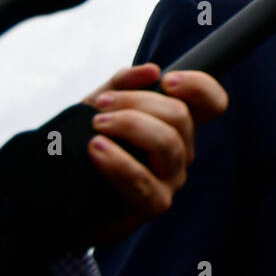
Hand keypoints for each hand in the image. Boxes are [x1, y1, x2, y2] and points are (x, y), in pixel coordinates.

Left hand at [78, 63, 227, 244]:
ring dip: (128, 125)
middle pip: (181, 115)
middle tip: (101, 105)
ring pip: (167, 143)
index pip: (212, 103)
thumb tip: (151, 71)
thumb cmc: (86, 150)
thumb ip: (121, 85)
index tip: (166, 80)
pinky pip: (143, 181)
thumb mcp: (99, 107)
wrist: (64, 198)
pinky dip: (119, 161)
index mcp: (176, 126)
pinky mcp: (153, 205)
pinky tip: (95, 149)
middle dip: (137, 102)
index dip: (200, 86)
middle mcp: (181, 151)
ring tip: (95, 126)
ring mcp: (171, 179)